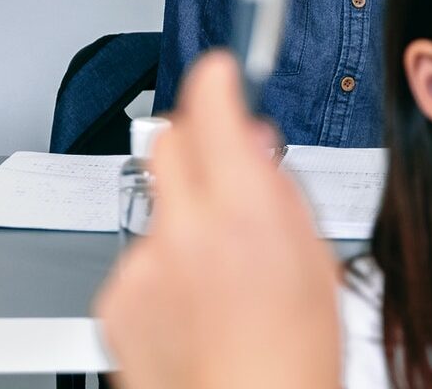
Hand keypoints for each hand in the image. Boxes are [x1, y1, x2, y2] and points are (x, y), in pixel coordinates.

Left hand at [94, 54, 340, 388]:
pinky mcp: (115, 300)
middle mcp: (184, 226)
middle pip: (170, 141)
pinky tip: (193, 309)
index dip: (218, 78)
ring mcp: (142, 264)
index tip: (222, 71)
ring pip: (155, 207)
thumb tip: (255, 148)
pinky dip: (161, 273)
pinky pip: (136, 261)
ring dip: (183, 222)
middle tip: (225, 173)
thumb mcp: (315, 258)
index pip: (211, 103)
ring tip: (219, 278)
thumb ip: (279, 191)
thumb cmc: (292, 359)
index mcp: (244, 208)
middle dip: (196, 143)